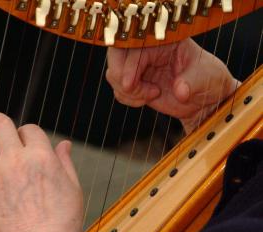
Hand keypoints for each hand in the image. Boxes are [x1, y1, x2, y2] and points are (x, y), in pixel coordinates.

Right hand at [106, 38, 237, 132]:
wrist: (205, 99)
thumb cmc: (208, 80)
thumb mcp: (206, 76)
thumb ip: (193, 82)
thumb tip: (180, 90)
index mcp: (164, 40)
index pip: (136, 47)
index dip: (129, 65)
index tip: (130, 84)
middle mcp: (148, 50)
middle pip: (116, 56)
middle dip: (119, 76)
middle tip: (130, 90)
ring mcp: (139, 66)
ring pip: (114, 74)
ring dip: (126, 91)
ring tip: (151, 95)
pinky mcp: (135, 82)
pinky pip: (119, 89)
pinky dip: (128, 98)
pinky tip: (146, 99)